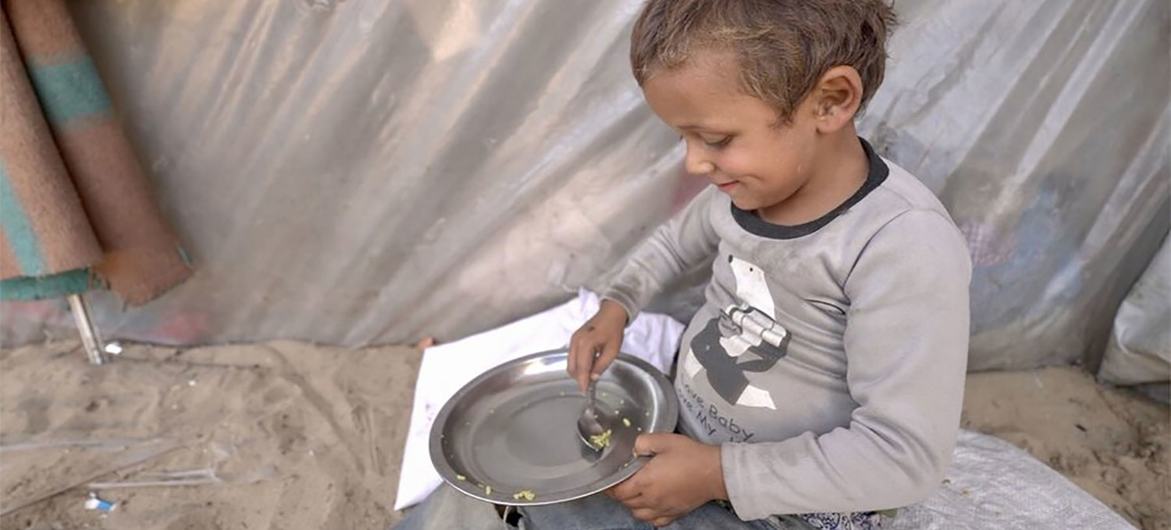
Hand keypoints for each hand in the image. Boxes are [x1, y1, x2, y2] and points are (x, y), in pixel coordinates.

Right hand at [567, 299, 627, 391]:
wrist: (610, 314)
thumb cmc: (613, 330)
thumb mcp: (613, 350)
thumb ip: (602, 365)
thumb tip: (593, 378)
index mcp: (586, 343)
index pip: (581, 368)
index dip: (582, 381)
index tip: (585, 391)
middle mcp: (576, 342)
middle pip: (572, 367)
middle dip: (580, 377)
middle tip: (591, 384)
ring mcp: (573, 340)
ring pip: (571, 363)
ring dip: (579, 371)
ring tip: (591, 373)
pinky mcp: (573, 340)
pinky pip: (572, 357)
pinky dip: (578, 364)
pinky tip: (589, 365)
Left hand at [606, 433, 726, 526]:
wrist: (715, 472)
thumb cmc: (691, 456)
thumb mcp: (665, 440)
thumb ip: (644, 442)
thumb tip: (633, 447)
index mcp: (645, 482)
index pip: (618, 491)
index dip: (610, 487)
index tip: (608, 480)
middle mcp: (651, 499)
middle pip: (626, 503)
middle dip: (620, 494)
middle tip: (620, 484)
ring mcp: (663, 508)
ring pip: (638, 514)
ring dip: (632, 505)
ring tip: (634, 494)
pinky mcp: (675, 513)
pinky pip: (656, 521)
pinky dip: (649, 516)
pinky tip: (651, 506)